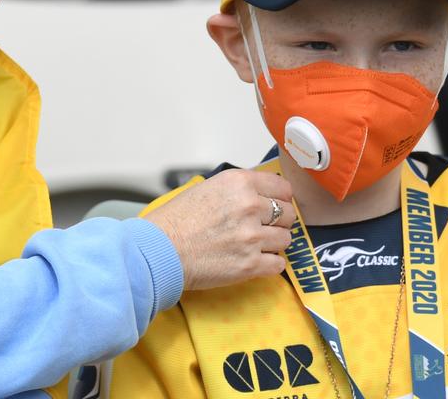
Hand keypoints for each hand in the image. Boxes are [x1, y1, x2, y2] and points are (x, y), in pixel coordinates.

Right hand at [144, 168, 294, 291]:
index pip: (283, 189)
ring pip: (286, 239)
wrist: (158, 250)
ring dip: (273, 244)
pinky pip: (278, 264)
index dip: (280, 199)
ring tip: (253, 246)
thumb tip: (263, 196)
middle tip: (261, 228)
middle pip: (288, 214)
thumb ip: (239, 189)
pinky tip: (254, 261)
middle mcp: (250, 206)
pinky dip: (269, 265)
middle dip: (278, 222)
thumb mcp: (209, 188)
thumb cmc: (176, 221)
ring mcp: (252, 237)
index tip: (274, 206)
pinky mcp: (250, 265)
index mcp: (240, 183)